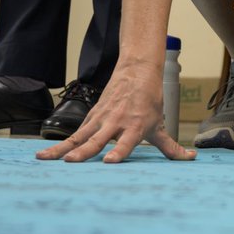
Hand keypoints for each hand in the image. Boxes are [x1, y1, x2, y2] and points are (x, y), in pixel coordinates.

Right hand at [34, 61, 194, 163]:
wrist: (137, 71)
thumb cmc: (150, 101)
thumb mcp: (160, 125)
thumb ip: (171, 147)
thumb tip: (190, 158)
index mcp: (135, 127)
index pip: (126, 143)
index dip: (118, 152)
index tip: (109, 162)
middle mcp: (116, 123)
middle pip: (98, 140)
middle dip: (84, 151)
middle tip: (71, 161)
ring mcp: (100, 119)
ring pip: (79, 137)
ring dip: (62, 148)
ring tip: (44, 159)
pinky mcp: (90, 117)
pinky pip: (74, 133)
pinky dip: (58, 144)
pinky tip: (43, 155)